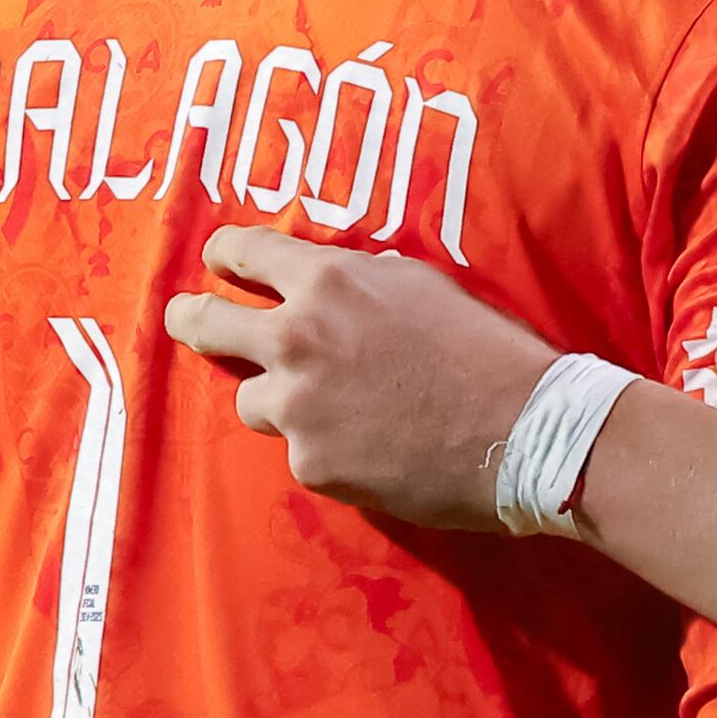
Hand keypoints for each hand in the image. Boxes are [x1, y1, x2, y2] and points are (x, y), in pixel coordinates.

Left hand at [168, 225, 567, 532]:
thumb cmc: (488, 350)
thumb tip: (341, 281)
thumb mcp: (423, 285)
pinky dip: (327, 449)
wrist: (529, 430)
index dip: (224, 257)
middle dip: (191, 319)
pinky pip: (301, 451)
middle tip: (187, 320)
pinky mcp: (313, 464)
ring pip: (253, 401)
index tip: (217, 266)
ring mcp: (298, 407)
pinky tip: (374, 450)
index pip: (242, 253)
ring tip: (335, 411)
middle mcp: (296, 338)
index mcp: (327, 281)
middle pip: (206, 325)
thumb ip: (364, 280)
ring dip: (280, 401)